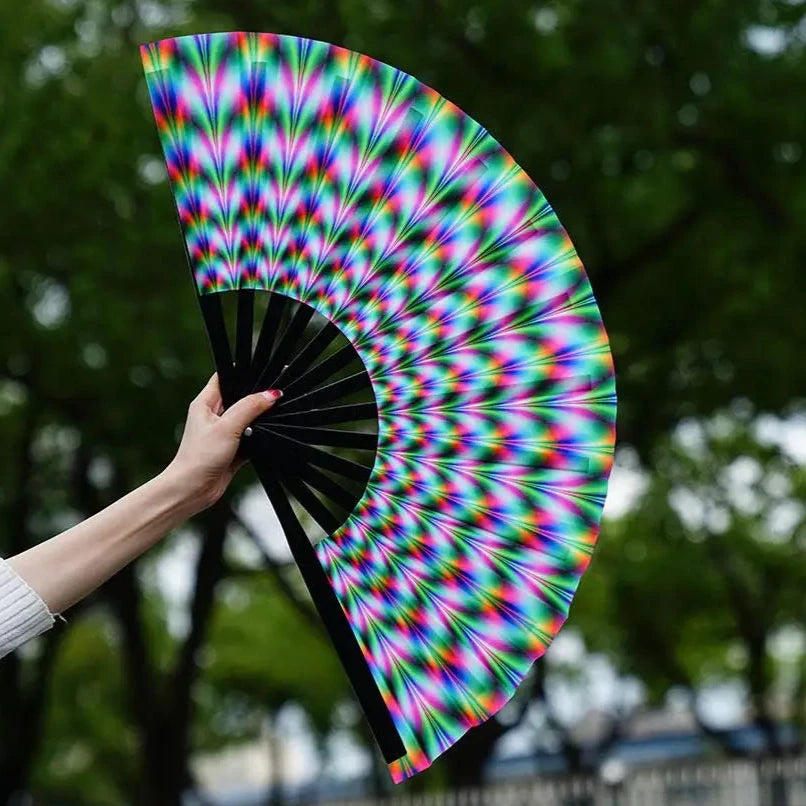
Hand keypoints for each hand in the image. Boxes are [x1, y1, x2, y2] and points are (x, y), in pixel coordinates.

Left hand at [165, 374, 281, 511]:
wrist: (192, 491)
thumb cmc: (198, 458)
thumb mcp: (227, 427)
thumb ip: (250, 408)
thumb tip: (271, 394)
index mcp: (206, 403)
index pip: (226, 377)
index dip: (243, 372)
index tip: (263, 370)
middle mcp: (214, 416)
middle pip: (241, 398)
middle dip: (257, 398)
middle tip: (274, 395)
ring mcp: (224, 433)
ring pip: (249, 419)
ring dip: (259, 420)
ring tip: (271, 418)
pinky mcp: (233, 449)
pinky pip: (252, 438)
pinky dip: (260, 439)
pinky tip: (267, 439)